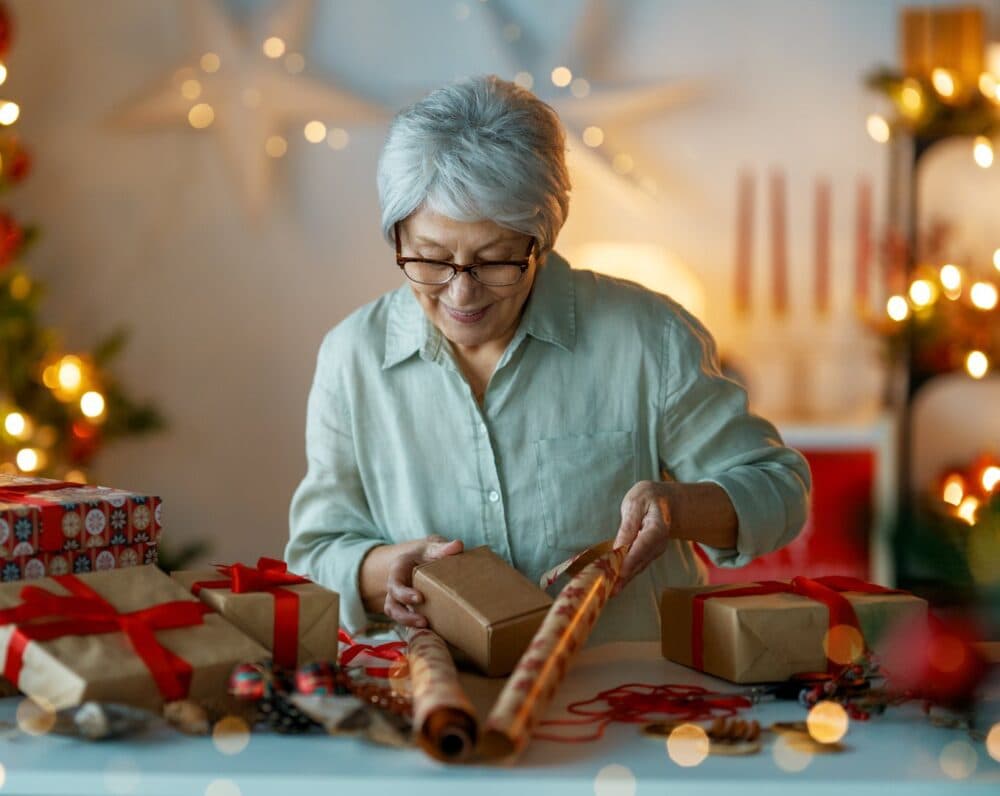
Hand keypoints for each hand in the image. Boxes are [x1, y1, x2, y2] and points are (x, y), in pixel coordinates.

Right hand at [383, 535, 462, 626]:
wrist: (423, 559)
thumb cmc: (426, 553)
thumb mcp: (432, 547)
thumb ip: (442, 548)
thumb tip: (458, 545)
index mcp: (398, 571)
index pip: (395, 585)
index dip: (404, 594)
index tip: (419, 598)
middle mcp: (395, 589)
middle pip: (392, 606)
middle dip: (405, 616)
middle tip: (424, 622)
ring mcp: (401, 602)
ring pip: (398, 617)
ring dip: (410, 625)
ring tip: (428, 630)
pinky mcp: (410, 611)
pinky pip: (409, 623)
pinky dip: (418, 630)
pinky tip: (434, 635)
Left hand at [612, 480, 672, 595]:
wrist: (665, 503)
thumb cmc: (647, 500)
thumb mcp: (635, 504)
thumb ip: (628, 525)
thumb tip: (618, 548)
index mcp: (657, 528)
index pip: (644, 545)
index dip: (632, 559)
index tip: (621, 572)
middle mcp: (658, 545)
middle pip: (640, 562)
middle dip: (624, 576)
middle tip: (607, 589)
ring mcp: (654, 553)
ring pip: (637, 568)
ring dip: (623, 580)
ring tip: (607, 592)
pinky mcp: (647, 556)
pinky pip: (635, 567)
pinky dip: (624, 576)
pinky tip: (612, 586)